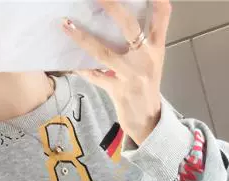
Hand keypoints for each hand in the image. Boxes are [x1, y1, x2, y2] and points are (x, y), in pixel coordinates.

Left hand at [61, 0, 171, 145]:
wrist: (148, 120)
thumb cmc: (146, 86)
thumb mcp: (152, 61)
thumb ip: (145, 39)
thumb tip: (123, 16)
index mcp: (156, 48)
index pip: (162, 16)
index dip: (157, 0)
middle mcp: (146, 58)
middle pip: (130, 26)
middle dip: (112, 7)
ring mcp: (131, 75)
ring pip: (104, 52)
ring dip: (83, 38)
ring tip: (66, 24)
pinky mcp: (118, 91)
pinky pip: (95, 77)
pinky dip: (82, 70)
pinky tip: (70, 63)